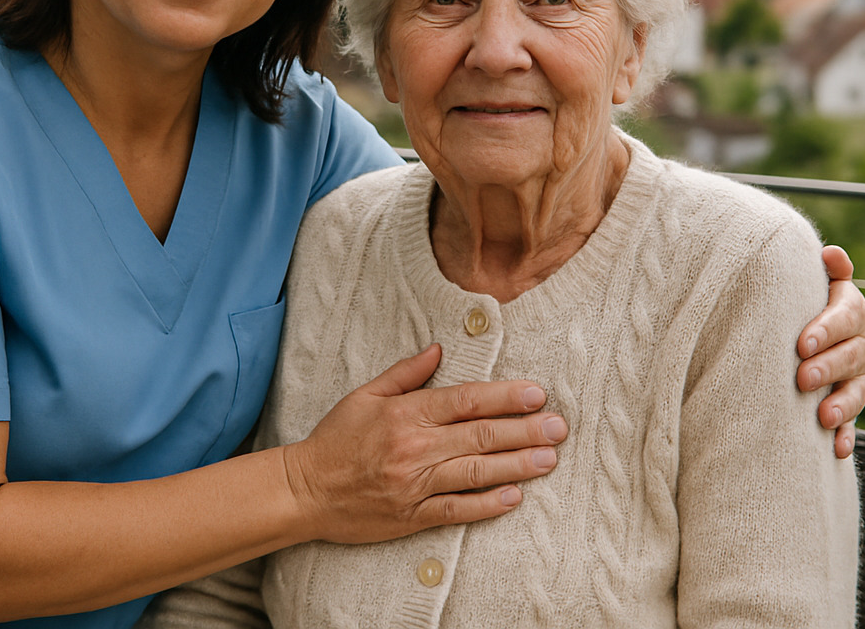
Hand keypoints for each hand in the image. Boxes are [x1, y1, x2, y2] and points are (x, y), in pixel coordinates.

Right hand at [280, 344, 567, 543]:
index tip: (537, 394)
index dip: (504, 397)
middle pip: (480, 437)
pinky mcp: (412, 516)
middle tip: (559, 427)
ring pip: (475, 473)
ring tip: (549, 459)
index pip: (465, 402)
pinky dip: (487, 504)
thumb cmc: (335, 439)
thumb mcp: (365, 395)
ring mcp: (414, 485)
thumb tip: (439, 349)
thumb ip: (406, 374)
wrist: (304, 490)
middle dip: (524, 431)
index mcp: (405, 414)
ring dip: (517, 466)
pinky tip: (515, 497)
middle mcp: (414, 448)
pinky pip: (457, 510)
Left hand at [797, 244, 864, 458]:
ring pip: (857, 392)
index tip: (802, 344)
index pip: (843, 318)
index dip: (825, 330)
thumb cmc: (808, 298)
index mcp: (852, 312)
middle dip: (828, 369)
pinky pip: (853, 422)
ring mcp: (859, 376)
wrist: (816, 328)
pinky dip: (846, 437)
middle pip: (851, 357)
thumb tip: (830, 253)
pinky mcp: (850, 402)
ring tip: (823, 418)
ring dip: (842, 406)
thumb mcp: (819, 281)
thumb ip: (828, 270)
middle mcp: (862, 344)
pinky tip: (836, 450)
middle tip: (803, 379)